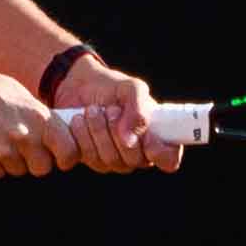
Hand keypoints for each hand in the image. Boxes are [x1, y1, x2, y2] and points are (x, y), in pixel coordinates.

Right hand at [0, 64, 66, 176]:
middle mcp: (24, 136)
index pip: (69, 151)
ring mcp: (3, 150)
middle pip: (44, 168)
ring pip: (19, 171)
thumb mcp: (17, 92)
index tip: (60, 156)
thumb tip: (56, 129)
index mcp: (38, 116)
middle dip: (36, 162)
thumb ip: (38, 113)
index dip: (67, 157)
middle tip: (25, 149)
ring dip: (13, 162)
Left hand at [46, 55, 173, 173]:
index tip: (148, 137)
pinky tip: (77, 120)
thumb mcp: (131, 88)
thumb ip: (138, 108)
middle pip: (133, 161)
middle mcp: (135, 155)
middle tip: (110, 109)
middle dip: (118, 131)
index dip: (160, 153)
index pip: (168, 160)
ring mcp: (110, 161)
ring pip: (107, 161)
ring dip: (96, 130)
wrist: (78, 84)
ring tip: (91, 110)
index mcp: (154, 138)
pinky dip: (79, 135)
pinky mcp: (85, 159)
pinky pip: (83, 158)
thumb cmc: (111, 87)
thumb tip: (130, 140)